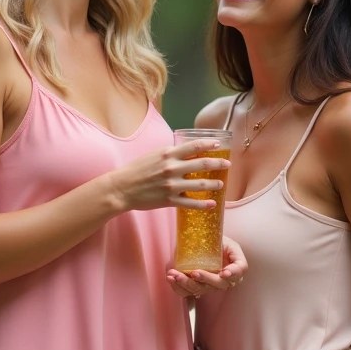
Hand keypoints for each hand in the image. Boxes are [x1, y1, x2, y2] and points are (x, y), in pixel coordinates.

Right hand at [109, 139, 230, 212]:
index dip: (209, 144)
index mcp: (168, 154)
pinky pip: (190, 203)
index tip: (219, 144)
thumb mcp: (153, 155)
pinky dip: (203, 204)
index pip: (194, 146)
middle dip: (218, 163)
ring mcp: (172, 185)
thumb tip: (186, 151)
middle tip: (228, 164)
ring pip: (200, 184)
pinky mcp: (169, 200)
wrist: (121, 188)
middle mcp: (172, 168)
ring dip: (214, 184)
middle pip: (202, 164)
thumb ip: (170, 154)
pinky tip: (212, 204)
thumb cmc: (136, 170)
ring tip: (221, 184)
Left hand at [166, 235, 246, 299]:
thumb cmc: (214, 241)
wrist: (201, 244)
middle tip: (195, 272)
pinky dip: (177, 287)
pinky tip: (171, 278)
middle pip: (218, 284)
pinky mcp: (195, 287)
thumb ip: (223, 242)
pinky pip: (187, 292)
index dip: (233, 274)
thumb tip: (213, 240)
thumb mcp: (223, 238)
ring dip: (186, 283)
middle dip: (206, 279)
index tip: (223, 273)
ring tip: (174, 274)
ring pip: (200, 289)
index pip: (239, 271)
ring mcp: (209, 285)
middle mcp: (223, 279)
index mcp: (234, 266)